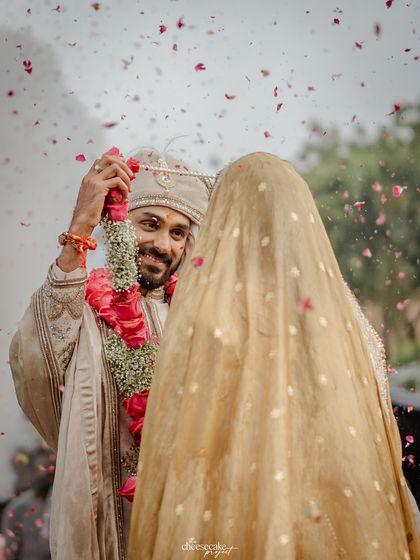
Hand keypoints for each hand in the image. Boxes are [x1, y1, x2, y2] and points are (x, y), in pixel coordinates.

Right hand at [57, 154, 133, 271]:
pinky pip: (117, 181)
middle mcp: (90, 177)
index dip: (115, 162)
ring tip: (129, 188)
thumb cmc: (90, 213)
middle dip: (123, 165)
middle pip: (108, 158)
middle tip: (130, 176)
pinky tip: (125, 197)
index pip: (102, 160)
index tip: (124, 171)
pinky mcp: (100, 189)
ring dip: (126, 177)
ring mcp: (94, 181)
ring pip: (115, 167)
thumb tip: (120, 186)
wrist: (82, 222)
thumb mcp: (97, 197)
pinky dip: (125, 188)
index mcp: (89, 178)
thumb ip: (105, 189)